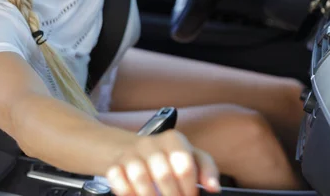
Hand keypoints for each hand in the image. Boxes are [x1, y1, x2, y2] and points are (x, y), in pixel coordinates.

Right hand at [105, 131, 219, 195]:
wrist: (131, 149)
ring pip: (140, 178)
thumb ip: (206, 169)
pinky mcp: (115, 164)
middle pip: (164, 175)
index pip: (185, 166)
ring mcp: (130, 153)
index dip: (189, 189)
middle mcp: (150, 143)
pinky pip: (119, 181)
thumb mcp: (190, 156)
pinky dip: (128, 193)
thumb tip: (214, 188)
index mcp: (173, 139)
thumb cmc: (167, 156)